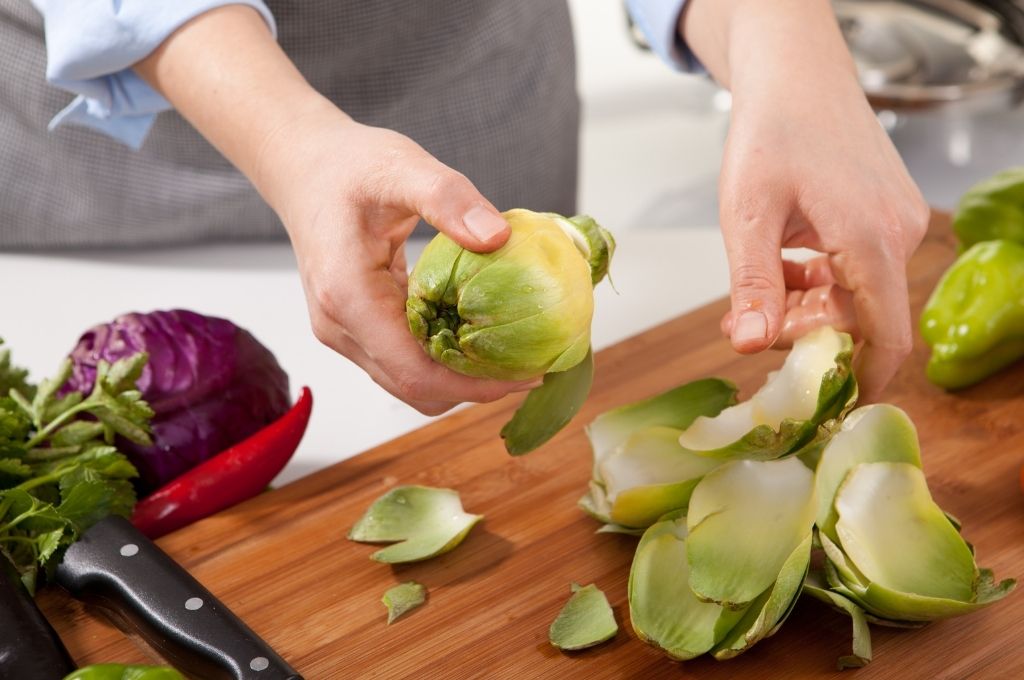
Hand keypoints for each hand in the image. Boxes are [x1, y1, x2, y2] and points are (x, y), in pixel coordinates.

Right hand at [261, 108, 539, 413]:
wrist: (302, 166)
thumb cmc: (348, 165)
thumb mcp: (403, 166)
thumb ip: (448, 199)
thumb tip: (499, 238)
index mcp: (348, 297)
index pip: (415, 372)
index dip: (474, 385)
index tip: (527, 375)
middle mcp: (340, 327)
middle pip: (415, 388)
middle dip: (476, 388)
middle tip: (532, 367)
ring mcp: (343, 332)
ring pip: (408, 382)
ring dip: (460, 378)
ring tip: (512, 356)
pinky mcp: (354, 327)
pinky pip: (402, 359)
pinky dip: (442, 359)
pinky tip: (478, 334)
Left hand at [683, 0, 929, 401]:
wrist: (794, 75)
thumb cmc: (771, 132)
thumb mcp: (747, 214)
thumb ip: (752, 285)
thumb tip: (749, 345)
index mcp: (872, 239)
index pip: (887, 336)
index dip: (860, 380)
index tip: (824, 406)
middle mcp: (897, 235)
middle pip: (863, 319)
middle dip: (807, 335)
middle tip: (748, 329)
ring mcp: (896, 223)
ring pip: (856, 295)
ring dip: (806, 307)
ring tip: (751, 298)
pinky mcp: (884, 216)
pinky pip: (855, 269)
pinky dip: (817, 281)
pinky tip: (779, 270)